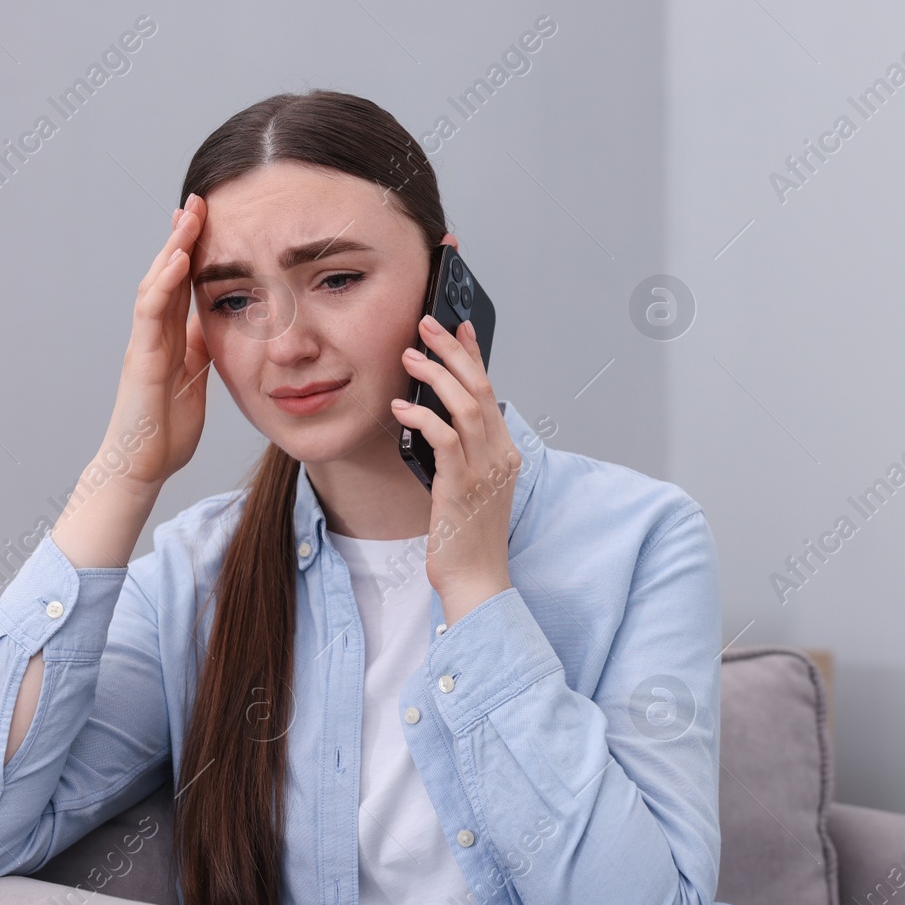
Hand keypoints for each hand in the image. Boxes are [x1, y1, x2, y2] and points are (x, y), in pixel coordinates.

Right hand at [101, 193, 211, 490]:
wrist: (142, 467)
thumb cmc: (165, 430)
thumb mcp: (196, 381)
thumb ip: (201, 351)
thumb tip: (216, 323)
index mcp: (169, 340)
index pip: (181, 285)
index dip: (193, 252)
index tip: (208, 219)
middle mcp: (153, 336)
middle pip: (166, 275)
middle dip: (181, 237)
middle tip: (197, 200)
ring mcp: (144, 344)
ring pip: (155, 285)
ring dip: (172, 249)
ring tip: (188, 216)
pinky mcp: (140, 359)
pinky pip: (150, 315)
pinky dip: (163, 284)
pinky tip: (177, 260)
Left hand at [391, 314, 522, 623]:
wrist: (477, 580)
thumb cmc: (466, 538)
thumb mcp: (468, 486)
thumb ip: (459, 454)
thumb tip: (432, 421)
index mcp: (504, 452)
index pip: (490, 391)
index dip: (474, 355)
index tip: (458, 328)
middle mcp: (499, 454)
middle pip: (479, 387)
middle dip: (452, 350)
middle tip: (426, 325)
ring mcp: (484, 469)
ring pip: (464, 404)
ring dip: (435, 375)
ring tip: (409, 358)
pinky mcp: (462, 485)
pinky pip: (444, 438)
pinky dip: (421, 416)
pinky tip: (400, 408)